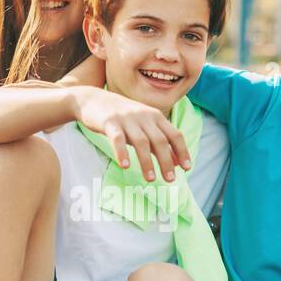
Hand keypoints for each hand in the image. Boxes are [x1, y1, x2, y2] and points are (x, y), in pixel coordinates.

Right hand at [73, 87, 190, 182]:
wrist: (92, 100)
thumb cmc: (122, 117)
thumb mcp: (144, 126)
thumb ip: (159, 143)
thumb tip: (178, 162)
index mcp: (155, 117)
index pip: (174, 134)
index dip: (182, 151)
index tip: (187, 168)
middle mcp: (144, 116)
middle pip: (160, 140)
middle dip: (166, 161)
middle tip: (170, 180)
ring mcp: (126, 119)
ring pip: (141, 141)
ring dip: (147, 161)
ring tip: (151, 179)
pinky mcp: (110, 122)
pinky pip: (117, 139)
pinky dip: (122, 153)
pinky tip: (125, 166)